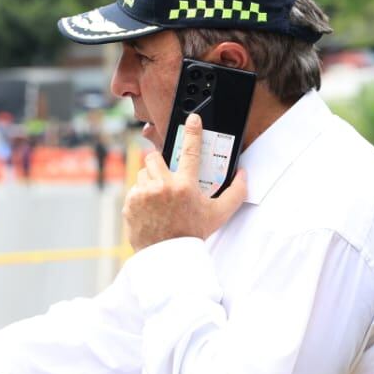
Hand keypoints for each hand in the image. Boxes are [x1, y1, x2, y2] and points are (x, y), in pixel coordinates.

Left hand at [124, 113, 247, 249]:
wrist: (167, 255)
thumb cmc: (193, 233)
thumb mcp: (219, 214)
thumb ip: (235, 192)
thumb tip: (243, 174)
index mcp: (185, 186)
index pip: (191, 151)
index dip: (192, 131)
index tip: (192, 118)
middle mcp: (163, 186)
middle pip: (155, 157)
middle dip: (160, 164)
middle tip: (168, 177)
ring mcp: (143, 194)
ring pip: (143, 173)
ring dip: (151, 180)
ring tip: (160, 197)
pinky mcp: (130, 203)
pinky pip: (134, 190)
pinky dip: (141, 196)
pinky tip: (150, 209)